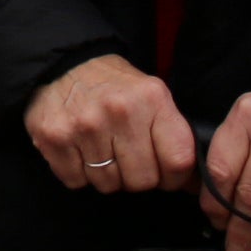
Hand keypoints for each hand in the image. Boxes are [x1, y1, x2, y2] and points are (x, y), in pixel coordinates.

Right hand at [25, 52, 196, 195]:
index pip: (178, 162)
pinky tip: (79, 150)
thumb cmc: (114, 87)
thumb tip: (196, 185)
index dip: (173, 177)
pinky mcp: (53, 137)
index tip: (164, 173)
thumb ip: (173, 135)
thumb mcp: (152, 96)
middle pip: (142, 180)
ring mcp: (84, 125)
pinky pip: (75, 181)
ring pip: (108, 185)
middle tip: (125, 156)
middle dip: (136, 176)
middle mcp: (119, 111)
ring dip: (106, 176)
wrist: (62, 64)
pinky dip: (78, 174)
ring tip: (100, 149)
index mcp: (151, 99)